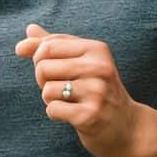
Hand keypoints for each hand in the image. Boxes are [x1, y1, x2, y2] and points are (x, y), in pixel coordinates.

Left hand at [15, 23, 142, 156]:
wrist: (127, 127)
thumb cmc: (97, 89)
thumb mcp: (80, 61)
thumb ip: (54, 44)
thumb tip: (29, 29)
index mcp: (96, 49)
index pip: (48, 46)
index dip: (40, 59)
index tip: (54, 70)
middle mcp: (99, 68)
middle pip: (43, 67)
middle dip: (43, 80)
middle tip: (63, 88)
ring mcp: (96, 92)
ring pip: (46, 89)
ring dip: (51, 99)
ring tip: (70, 101)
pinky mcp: (90, 115)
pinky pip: (52, 109)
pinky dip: (55, 114)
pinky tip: (72, 115)